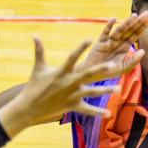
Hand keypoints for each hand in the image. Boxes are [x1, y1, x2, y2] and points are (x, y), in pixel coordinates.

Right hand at [0, 37, 137, 137]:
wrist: (29, 107)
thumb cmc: (34, 85)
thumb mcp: (38, 67)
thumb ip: (39, 50)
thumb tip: (34, 34)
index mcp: (61, 72)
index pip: (72, 57)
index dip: (80, 48)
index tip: (89, 39)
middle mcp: (68, 83)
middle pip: (87, 75)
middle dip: (100, 70)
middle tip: (112, 65)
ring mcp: (71, 95)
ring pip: (91, 92)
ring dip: (105, 90)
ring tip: (119, 88)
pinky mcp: (72, 106)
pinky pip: (87, 109)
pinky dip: (97, 112)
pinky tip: (108, 113)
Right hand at [83, 11, 147, 75]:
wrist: (93, 74)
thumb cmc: (108, 71)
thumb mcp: (123, 68)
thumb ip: (133, 60)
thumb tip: (143, 51)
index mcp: (124, 47)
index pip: (135, 34)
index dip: (142, 27)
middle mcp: (118, 41)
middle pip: (130, 30)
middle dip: (138, 21)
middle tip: (147, 12)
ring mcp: (109, 41)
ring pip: (119, 30)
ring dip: (127, 23)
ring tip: (134, 15)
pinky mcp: (100, 43)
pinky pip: (105, 33)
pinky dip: (109, 26)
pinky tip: (114, 19)